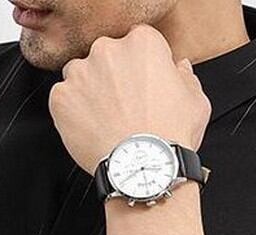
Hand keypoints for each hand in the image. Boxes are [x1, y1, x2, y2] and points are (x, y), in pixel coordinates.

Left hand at [47, 23, 211, 174]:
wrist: (143, 169)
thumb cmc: (170, 137)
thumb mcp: (195, 103)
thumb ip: (184, 78)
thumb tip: (179, 69)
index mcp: (142, 43)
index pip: (135, 44)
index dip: (139, 69)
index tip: (141, 88)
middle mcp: (108, 51)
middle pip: (104, 57)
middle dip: (111, 79)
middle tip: (122, 108)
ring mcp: (80, 73)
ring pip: (79, 76)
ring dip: (88, 93)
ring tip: (104, 121)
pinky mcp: (60, 98)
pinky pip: (62, 100)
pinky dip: (71, 113)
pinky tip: (90, 130)